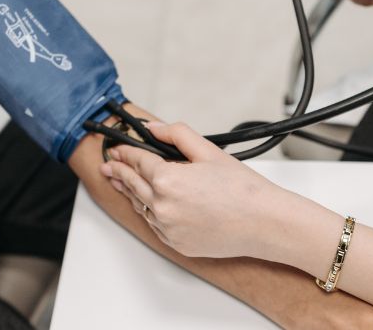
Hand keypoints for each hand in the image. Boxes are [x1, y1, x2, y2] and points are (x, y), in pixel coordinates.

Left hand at [99, 122, 309, 258]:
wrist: (263, 223)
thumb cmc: (243, 190)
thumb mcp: (209, 151)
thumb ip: (177, 134)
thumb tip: (154, 129)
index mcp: (168, 180)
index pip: (138, 162)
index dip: (125, 153)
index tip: (118, 149)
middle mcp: (162, 207)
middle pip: (133, 185)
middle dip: (119, 172)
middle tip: (109, 166)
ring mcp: (168, 228)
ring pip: (141, 207)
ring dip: (131, 193)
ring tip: (122, 183)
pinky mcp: (176, 243)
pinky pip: (155, 225)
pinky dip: (149, 212)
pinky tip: (148, 204)